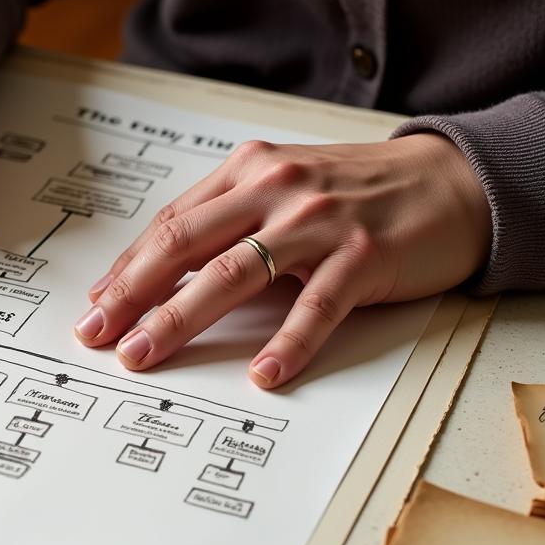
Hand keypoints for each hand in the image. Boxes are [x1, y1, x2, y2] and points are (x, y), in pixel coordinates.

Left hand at [74, 134, 491, 386]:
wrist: (448, 181)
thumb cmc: (353, 193)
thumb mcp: (279, 191)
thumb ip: (223, 224)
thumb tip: (158, 276)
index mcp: (247, 172)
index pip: (171, 226)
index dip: (127, 270)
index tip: (95, 306)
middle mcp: (275, 188)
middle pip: (185, 246)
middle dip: (132, 295)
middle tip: (97, 335)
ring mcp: (318, 221)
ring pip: (234, 273)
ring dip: (182, 318)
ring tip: (146, 354)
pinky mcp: (363, 255)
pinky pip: (316, 305)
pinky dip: (289, 341)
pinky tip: (264, 372)